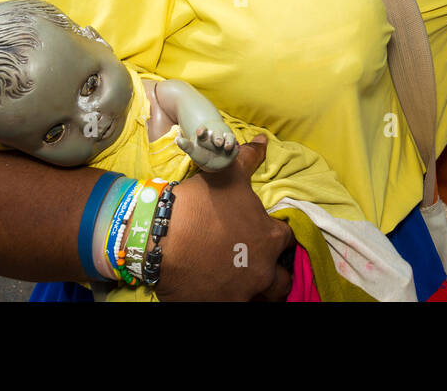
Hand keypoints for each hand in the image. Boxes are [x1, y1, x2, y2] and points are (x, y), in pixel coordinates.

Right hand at [154, 135, 293, 300]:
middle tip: (256, 262)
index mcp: (270, 237)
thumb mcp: (228, 174)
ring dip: (260, 289)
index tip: (262, 233)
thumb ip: (249, 158)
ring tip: (244, 280)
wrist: (159, 238)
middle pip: (282, 277)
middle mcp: (264, 269)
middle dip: (274, 270)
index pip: (287, 239)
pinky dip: (235, 298)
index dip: (276, 235)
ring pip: (265, 298)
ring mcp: (244, 293)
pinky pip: (239, 306)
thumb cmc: (199, 204)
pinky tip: (222, 289)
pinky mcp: (222, 307)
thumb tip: (263, 140)